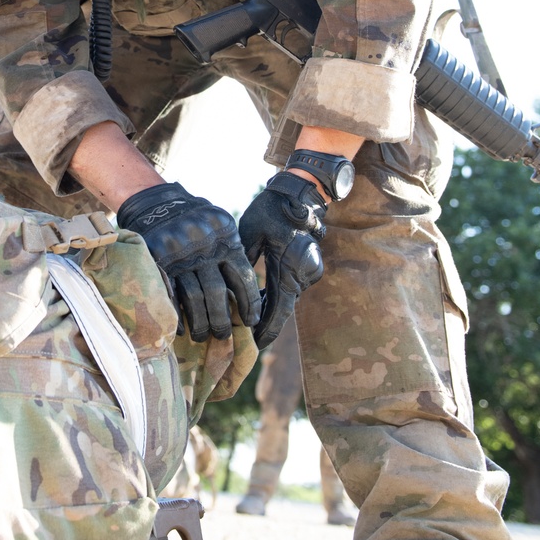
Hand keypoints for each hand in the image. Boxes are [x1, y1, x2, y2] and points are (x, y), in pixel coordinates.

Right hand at [117, 182, 260, 342]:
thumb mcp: (219, 227)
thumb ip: (231, 253)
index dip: (249, 303)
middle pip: (217, 292)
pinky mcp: (156, 260)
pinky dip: (177, 315)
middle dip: (222, 320)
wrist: (156, 202)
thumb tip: (246, 298)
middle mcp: (202, 244)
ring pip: (193, 298)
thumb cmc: (195, 222)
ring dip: (200, 323)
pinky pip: (170, 294)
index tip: (251, 322)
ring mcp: (178, 253)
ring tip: (202, 336)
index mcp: (225, 236)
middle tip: (223, 336)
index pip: (243, 275)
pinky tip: (182, 329)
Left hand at [237, 172, 325, 348]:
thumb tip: (229, 286)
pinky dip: (277, 294)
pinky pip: (291, 286)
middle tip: (245, 337)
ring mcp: (309, 271)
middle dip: (265, 323)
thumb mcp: (249, 233)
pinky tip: (260, 298)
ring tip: (248, 321)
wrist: (300, 193)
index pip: (278, 310)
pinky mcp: (310, 266)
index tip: (254, 345)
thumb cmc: (271, 210)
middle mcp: (303, 274)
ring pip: (287, 297)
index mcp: (289, 269)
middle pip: (282, 308)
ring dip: (270, 308)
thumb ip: (242, 261)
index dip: (266, 330)